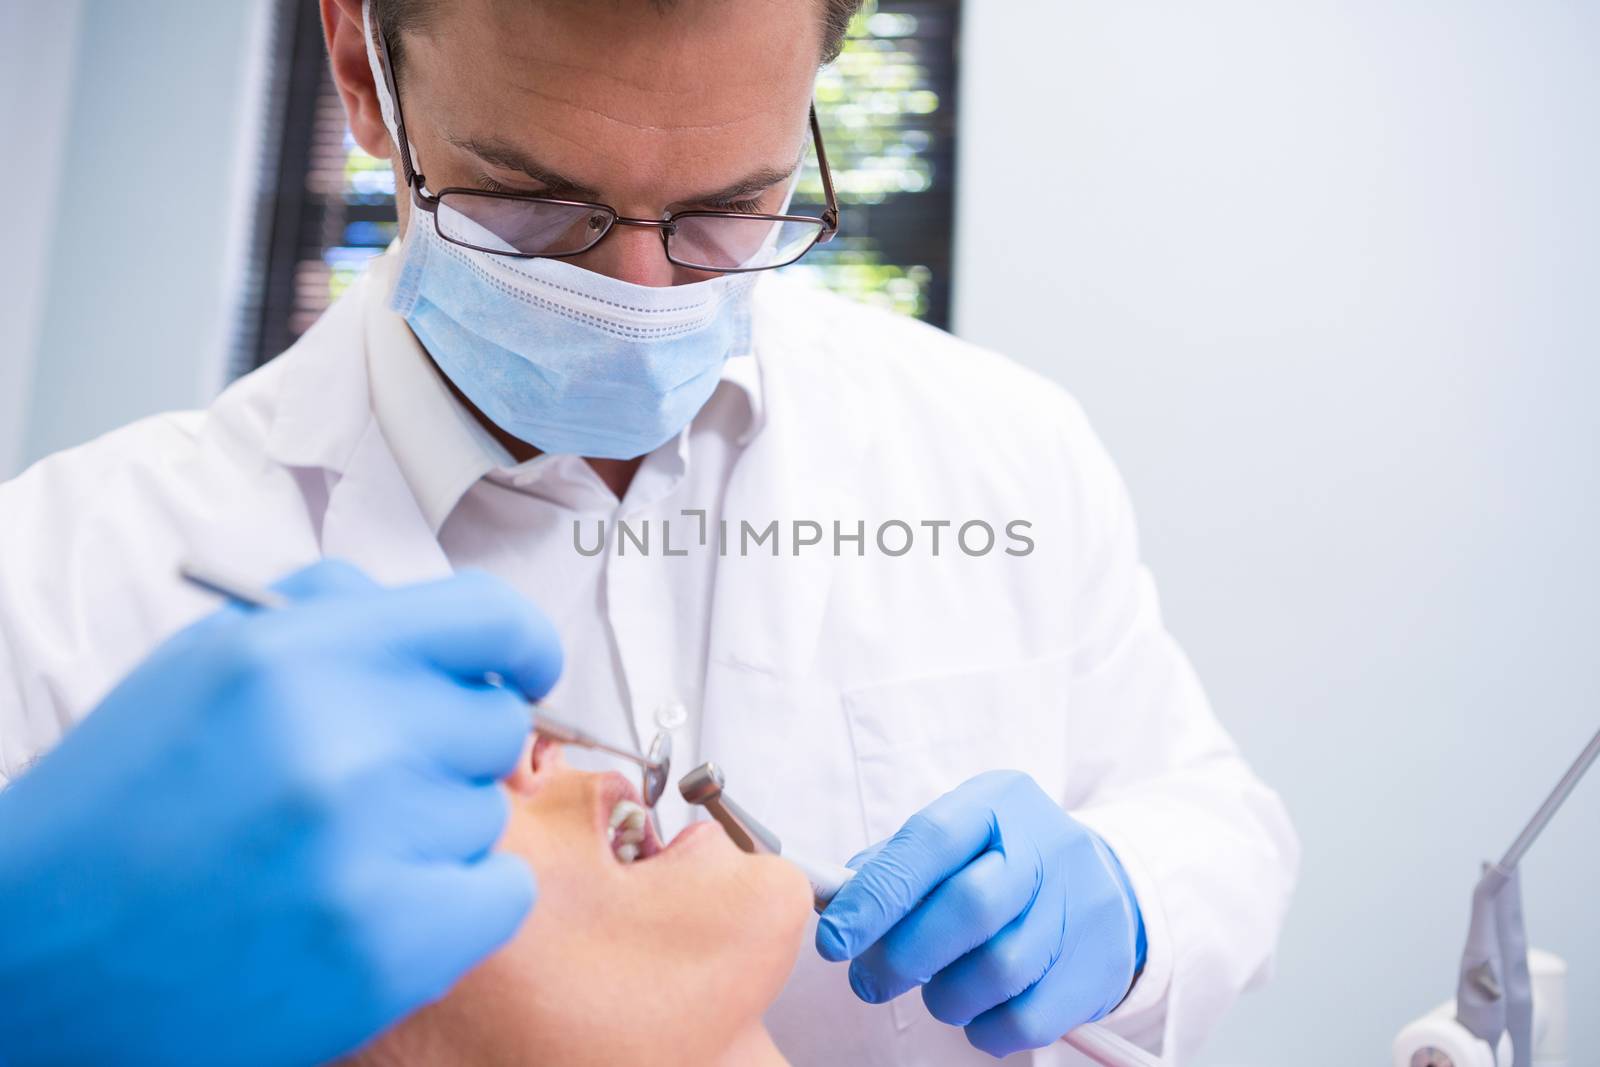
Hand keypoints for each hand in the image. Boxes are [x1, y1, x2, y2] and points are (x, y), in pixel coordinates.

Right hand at [0, 561, 562, 1066]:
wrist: (36, 962)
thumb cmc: (124, 806)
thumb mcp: (205, 667)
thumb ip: (330, 615)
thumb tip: (444, 620)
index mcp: (298, 654)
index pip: (485, 618)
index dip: (521, 642)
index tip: (524, 666)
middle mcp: (345, 738)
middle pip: (494, 722)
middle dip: (443, 750)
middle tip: (359, 789)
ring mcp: (371, 847)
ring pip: (487, 813)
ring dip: (431, 833)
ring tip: (326, 859)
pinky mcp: (393, 947)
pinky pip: (502, 894)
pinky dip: (455, 906)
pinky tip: (369, 910)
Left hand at [816, 770, 1145, 1057]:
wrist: (1101, 886)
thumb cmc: (1001, 864)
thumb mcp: (957, 837)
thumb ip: (897, 864)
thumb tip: (839, 904)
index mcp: (1000, 801)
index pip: (931, 841)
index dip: (877, 894)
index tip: (834, 939)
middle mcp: (1048, 848)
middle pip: (969, 907)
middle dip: (903, 955)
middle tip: (869, 981)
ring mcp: (1081, 909)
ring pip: (998, 971)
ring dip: (945, 995)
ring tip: (936, 989)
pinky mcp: (1096, 970)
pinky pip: (1024, 1019)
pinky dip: (983, 1027)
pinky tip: (975, 1009)